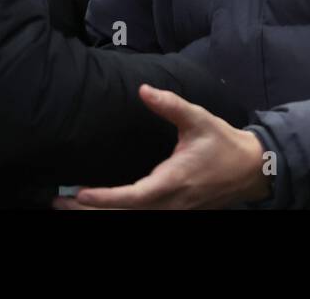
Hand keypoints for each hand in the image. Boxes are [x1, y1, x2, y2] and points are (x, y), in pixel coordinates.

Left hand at [52, 84, 271, 209]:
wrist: (251, 169)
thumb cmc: (223, 143)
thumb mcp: (198, 119)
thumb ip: (170, 105)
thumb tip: (143, 89)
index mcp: (173, 181)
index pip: (133, 196)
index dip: (105, 198)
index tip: (81, 194)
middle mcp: (171, 203)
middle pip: (125, 215)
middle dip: (90, 212)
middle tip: (57, 202)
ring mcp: (174, 212)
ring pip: (132, 220)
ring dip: (101, 215)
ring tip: (68, 206)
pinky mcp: (175, 213)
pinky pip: (142, 218)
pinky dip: (119, 215)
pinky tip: (100, 209)